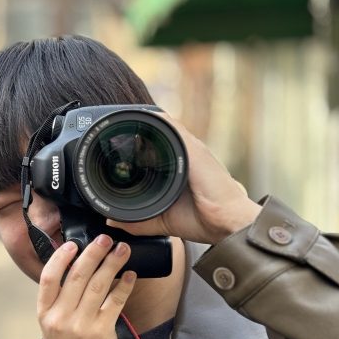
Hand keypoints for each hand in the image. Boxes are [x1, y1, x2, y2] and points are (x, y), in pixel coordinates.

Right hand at [37, 235, 135, 338]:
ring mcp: (81, 325)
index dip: (60, 258)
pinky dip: (124, 286)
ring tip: (122, 250)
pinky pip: (115, 302)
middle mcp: (60, 318)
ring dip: (112, 264)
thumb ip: (60, 301)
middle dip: (93, 253)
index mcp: (45, 314)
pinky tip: (130, 275)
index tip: (73, 244)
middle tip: (106, 239)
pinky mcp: (102, 332)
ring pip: (98, 285)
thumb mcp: (53, 326)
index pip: (49, 278)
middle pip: (77, 277)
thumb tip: (76, 269)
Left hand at [107, 114, 261, 245]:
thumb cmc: (201, 219)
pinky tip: (140, 116)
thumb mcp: (160, 219)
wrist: (226, 223)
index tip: (116, 145)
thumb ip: (137, 220)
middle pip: (157, 132)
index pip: (154, 148)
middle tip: (113, 132)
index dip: (136, 144)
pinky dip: (156, 119)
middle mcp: (184, 154)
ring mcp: (190, 149)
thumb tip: (112, 219)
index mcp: (177, 167)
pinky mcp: (194, 149)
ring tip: (122, 120)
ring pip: (163, 125)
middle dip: (136, 129)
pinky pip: (173, 127)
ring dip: (143, 121)